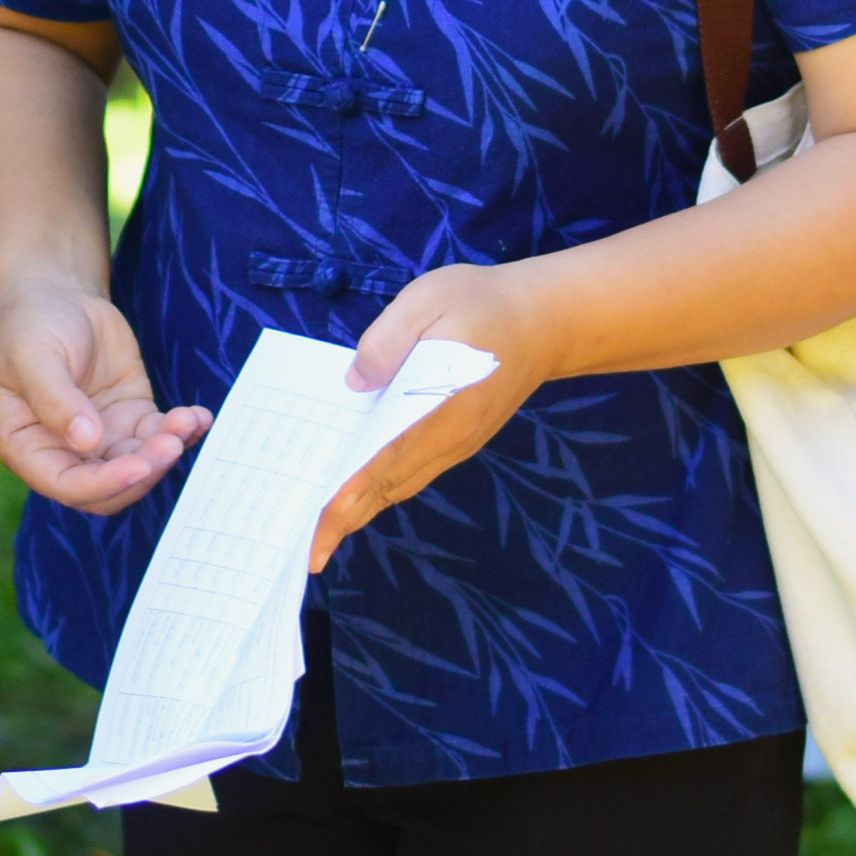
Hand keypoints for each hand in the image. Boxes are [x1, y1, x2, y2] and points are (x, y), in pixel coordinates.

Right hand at [0, 283, 211, 512]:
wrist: (55, 295)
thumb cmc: (30, 326)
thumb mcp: (33, 357)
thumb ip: (55, 399)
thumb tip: (86, 440)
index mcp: (26, 446)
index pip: (66, 484)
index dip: (103, 484)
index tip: (138, 466)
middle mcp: (64, 451)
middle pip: (109, 486)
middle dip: (144, 470)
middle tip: (172, 442)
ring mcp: (101, 437)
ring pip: (139, 464)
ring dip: (167, 450)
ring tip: (188, 420)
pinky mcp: (130, 417)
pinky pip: (158, 435)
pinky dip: (181, 431)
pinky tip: (199, 416)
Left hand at [312, 263, 561, 567]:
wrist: (547, 320)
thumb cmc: (484, 304)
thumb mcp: (428, 300)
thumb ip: (387, 339)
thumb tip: (355, 382)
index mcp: (441, 404)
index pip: (386, 456)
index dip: (352, 489)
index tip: (321, 521)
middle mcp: (450, 436)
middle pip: (390, 484)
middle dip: (347, 519)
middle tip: (308, 555)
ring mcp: (458, 443)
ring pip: (402, 485)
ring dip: (362, 510)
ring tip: (323, 536)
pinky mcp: (461, 439)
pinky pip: (414, 473)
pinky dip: (383, 490)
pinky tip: (360, 495)